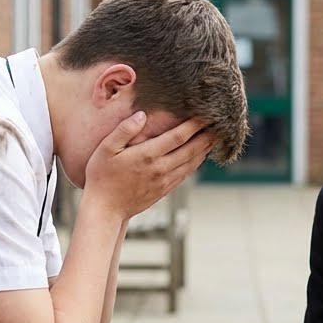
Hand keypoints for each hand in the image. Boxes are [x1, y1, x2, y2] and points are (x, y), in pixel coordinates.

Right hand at [83, 113, 213, 218]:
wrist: (105, 209)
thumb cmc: (101, 176)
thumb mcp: (105, 149)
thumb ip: (123, 131)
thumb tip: (142, 115)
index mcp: (147, 155)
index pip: (178, 136)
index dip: (194, 125)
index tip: (205, 114)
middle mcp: (160, 168)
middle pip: (191, 149)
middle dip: (207, 136)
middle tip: (221, 124)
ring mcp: (164, 181)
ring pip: (191, 163)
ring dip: (205, 149)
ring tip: (216, 138)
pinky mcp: (164, 190)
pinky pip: (185, 174)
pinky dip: (196, 164)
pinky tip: (200, 156)